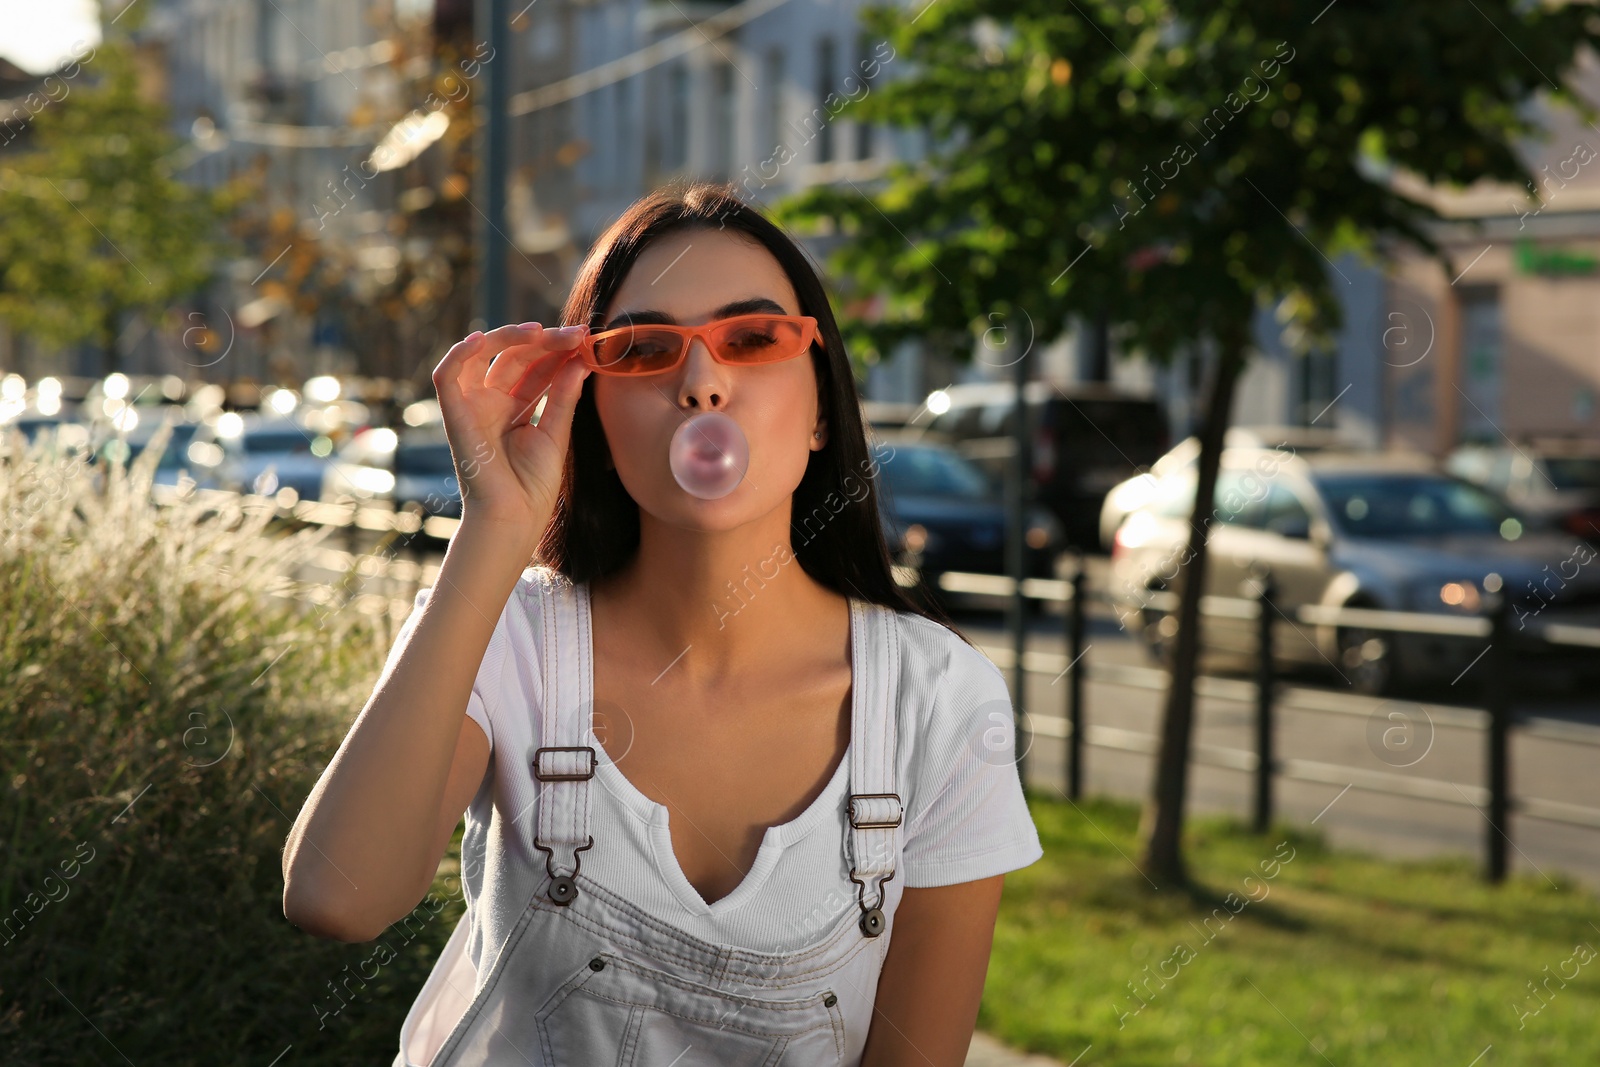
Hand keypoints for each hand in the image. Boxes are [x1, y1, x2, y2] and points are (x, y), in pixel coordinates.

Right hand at [430, 321, 590, 546]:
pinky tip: (480, 339)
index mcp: (516, 407)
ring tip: (540, 332)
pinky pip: (447, 378)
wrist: (515, 520)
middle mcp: (492, 402)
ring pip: (480, 356)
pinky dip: (458, 355)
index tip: (586, 340)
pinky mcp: (455, 417)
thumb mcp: (556, 434)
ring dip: (507, 338)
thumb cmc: (534, 487)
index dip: (558, 351)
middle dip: (545, 342)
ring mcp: (473, 407)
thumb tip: (580, 360)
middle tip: (576, 335)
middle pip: (514, 356)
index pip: (535, 366)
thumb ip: (564, 396)